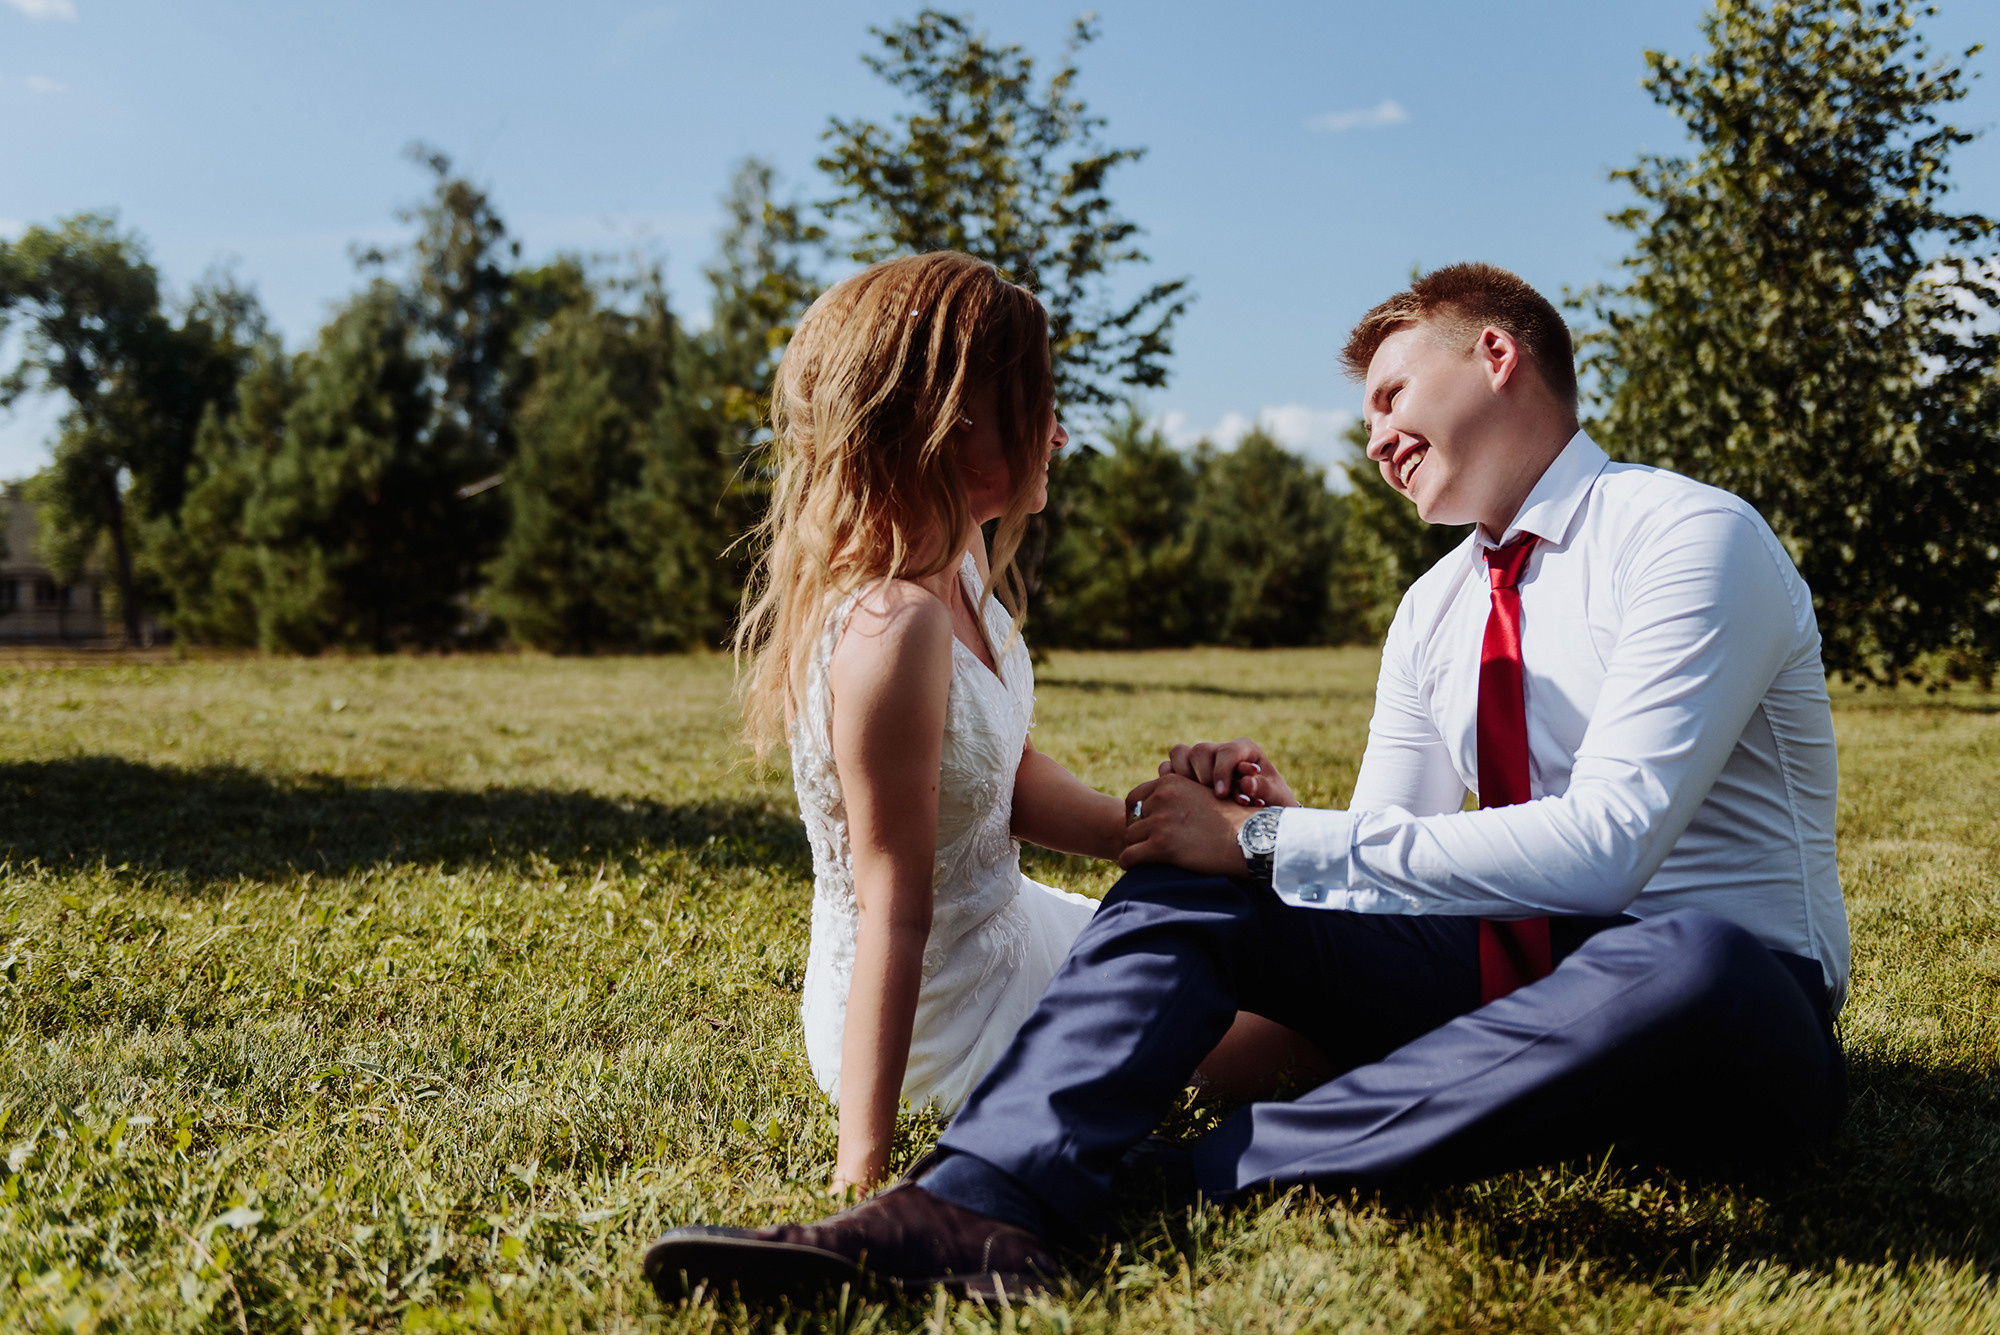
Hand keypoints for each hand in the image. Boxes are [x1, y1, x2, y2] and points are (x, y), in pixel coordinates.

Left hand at [1120, 773, 1252, 873]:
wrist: (1251, 838)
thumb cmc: (1233, 821)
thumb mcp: (1203, 795)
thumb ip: (1180, 796)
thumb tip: (1159, 810)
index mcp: (1170, 782)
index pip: (1135, 798)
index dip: (1138, 816)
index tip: (1147, 830)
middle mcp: (1162, 797)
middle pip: (1131, 820)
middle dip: (1137, 834)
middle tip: (1147, 847)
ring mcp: (1161, 821)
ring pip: (1128, 838)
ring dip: (1136, 849)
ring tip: (1150, 859)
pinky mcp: (1161, 845)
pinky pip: (1128, 856)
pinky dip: (1130, 864)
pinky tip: (1141, 868)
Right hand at [1160, 738, 1299, 808]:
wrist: (1261, 820)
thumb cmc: (1272, 804)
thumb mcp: (1276, 798)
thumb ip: (1265, 788)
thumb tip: (1247, 784)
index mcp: (1244, 750)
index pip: (1227, 751)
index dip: (1222, 771)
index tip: (1222, 794)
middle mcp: (1219, 751)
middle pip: (1199, 750)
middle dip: (1203, 776)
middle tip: (1212, 798)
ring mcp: (1200, 761)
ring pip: (1178, 754)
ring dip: (1183, 777)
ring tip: (1196, 799)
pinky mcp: (1185, 774)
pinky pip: (1167, 769)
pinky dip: (1170, 782)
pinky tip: (1184, 801)